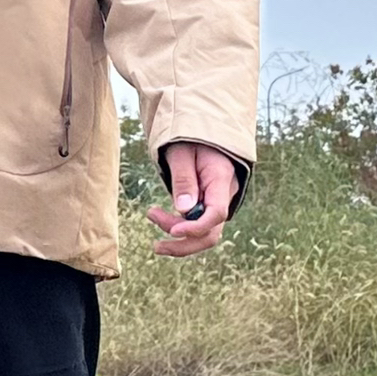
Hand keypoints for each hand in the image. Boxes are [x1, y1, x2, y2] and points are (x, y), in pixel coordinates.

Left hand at [146, 143, 238, 258]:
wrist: (203, 131)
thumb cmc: (191, 138)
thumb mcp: (181, 153)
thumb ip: (183, 179)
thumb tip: (182, 210)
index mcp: (221, 179)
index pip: (216, 213)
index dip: (195, 227)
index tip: (172, 231)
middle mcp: (224, 195)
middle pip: (211, 233)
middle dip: (183, 243)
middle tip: (155, 244)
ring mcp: (218, 201)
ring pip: (204, 233)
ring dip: (178, 236)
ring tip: (152, 217)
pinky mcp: (208, 205)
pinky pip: (198, 224)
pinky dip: (179, 227)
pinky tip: (160, 218)